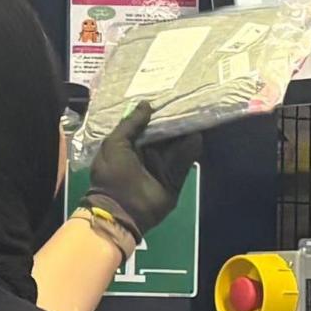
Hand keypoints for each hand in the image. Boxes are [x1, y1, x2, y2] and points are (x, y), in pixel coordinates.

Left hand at [84, 104, 200, 240]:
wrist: (121, 210)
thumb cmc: (113, 175)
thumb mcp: (114, 144)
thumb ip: (130, 124)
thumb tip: (145, 105)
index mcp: (130, 146)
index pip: (146, 127)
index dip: (156, 115)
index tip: (169, 100)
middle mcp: (147, 155)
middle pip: (164, 135)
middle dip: (174, 122)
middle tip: (188, 104)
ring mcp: (161, 168)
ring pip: (177, 147)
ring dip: (185, 134)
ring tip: (196, 116)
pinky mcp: (174, 180)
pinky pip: (184, 163)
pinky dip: (191, 150)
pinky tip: (197, 136)